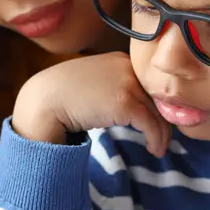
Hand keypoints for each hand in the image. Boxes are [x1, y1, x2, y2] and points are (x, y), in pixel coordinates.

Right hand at [12, 53, 170, 156]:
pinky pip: (150, 124)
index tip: (159, 123)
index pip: (149, 85)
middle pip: (157, 97)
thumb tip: (130, 110)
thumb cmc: (62, 96)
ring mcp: (127, 83)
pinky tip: (153, 149)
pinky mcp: (124, 102)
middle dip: (164, 121)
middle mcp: (127, 67)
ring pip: (158, 112)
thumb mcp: (93, 84)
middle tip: (164, 140)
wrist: (44, 101)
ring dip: (162, 134)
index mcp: (120, 61)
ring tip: (159, 149)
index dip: (158, 106)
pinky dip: (155, 139)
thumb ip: (113, 89)